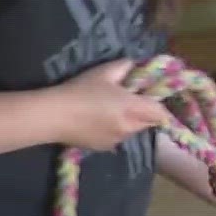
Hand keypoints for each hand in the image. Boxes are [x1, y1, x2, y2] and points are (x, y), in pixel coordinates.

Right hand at [50, 59, 173, 151]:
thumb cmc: (80, 90)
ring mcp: (117, 141)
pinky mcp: (104, 148)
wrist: (54, 116)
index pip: (160, 113)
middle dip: (143, 113)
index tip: (150, 97)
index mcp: (133, 109)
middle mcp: (129, 128)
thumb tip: (134, 67)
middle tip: (127, 100)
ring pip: (131, 131)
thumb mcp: (104, 72)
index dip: (159, 107)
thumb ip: (125, 67)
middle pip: (147, 123)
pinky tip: (96, 121)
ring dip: (128, 122)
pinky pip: (117, 138)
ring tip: (108, 110)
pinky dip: (114, 130)